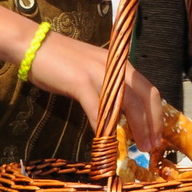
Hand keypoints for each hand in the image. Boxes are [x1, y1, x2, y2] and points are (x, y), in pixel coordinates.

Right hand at [29, 36, 165, 153]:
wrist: (33, 44)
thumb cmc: (60, 60)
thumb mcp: (93, 70)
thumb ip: (108, 87)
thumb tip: (120, 113)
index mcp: (120, 64)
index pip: (148, 89)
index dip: (156, 113)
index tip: (157, 134)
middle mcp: (115, 67)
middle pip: (144, 98)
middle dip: (152, 124)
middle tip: (152, 146)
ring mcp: (99, 73)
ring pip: (128, 104)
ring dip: (136, 129)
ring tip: (139, 147)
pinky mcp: (80, 82)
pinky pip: (97, 109)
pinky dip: (104, 128)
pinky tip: (106, 143)